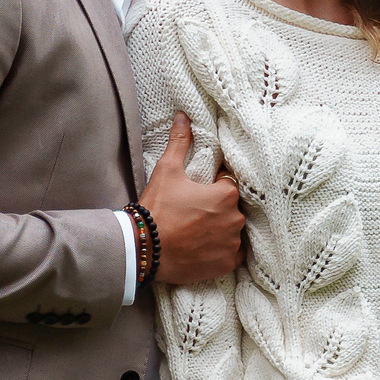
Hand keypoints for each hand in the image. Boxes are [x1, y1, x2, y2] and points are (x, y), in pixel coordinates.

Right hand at [145, 114, 243, 285]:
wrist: (143, 249)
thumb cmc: (157, 208)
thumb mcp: (167, 171)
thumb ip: (180, 142)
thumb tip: (183, 116)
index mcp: (227, 194)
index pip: (230, 183)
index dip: (216, 185)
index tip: (201, 190)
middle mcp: (236, 218)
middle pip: (233, 207)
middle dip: (218, 208)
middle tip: (195, 212)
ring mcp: (232, 243)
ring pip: (233, 230)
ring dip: (221, 229)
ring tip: (198, 231)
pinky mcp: (227, 263)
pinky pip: (232, 253)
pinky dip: (222, 250)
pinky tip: (205, 247)